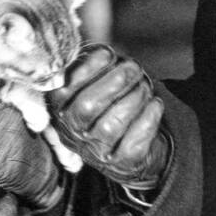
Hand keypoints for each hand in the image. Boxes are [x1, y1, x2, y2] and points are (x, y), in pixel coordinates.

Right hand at [49, 44, 168, 189]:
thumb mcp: (94, 84)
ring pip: (110, 126)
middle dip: (114, 81)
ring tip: (145, 85)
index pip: (62, 91)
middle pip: (86, 107)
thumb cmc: (111, 105)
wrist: (134, 149)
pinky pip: (134, 143)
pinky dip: (148, 119)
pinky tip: (155, 104)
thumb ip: (90, 67)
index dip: (85, 69)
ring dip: (133, 98)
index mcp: (60, 111)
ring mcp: (96, 152)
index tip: (108, 53)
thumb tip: (101, 52)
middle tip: (134, 67)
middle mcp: (72, 134)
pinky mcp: (122, 164)